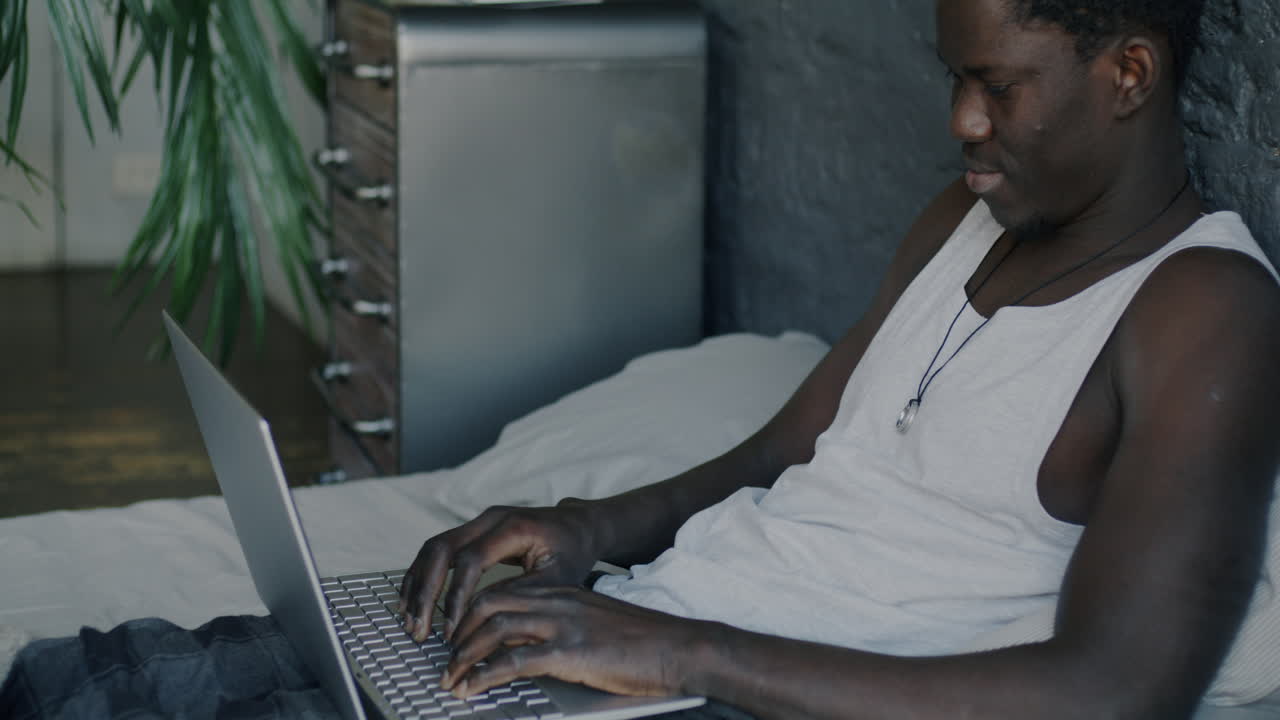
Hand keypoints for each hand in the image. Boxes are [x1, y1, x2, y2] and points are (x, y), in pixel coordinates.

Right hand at [399, 502, 600, 641]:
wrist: (579, 525)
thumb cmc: (573, 551)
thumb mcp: (557, 578)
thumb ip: (521, 595)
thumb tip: (484, 619)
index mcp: (512, 527)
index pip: (470, 559)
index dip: (456, 596)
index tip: (451, 629)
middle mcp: (490, 518)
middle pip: (441, 549)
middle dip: (425, 592)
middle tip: (418, 628)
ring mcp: (479, 521)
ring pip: (433, 548)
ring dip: (418, 585)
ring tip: (409, 620)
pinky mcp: (474, 530)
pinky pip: (439, 550)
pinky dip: (423, 576)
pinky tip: (413, 601)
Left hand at [442, 585, 706, 698]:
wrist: (676, 648)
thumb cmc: (640, 643)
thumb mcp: (593, 624)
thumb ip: (561, 626)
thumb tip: (529, 647)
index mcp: (561, 591)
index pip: (501, 592)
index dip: (470, 615)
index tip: (455, 639)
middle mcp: (556, 600)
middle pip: (487, 604)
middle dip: (457, 632)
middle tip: (445, 659)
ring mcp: (562, 624)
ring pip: (493, 629)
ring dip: (463, 656)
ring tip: (450, 679)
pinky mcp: (569, 651)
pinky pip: (513, 660)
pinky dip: (484, 675)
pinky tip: (471, 689)